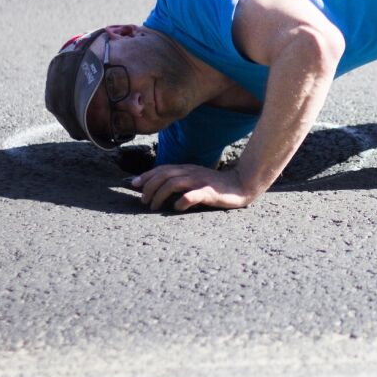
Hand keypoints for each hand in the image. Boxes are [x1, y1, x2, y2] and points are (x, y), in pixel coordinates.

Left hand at [131, 165, 250, 211]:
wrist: (241, 184)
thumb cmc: (216, 185)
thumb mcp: (195, 178)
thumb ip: (180, 180)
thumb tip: (158, 187)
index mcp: (188, 169)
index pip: (162, 168)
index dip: (146, 175)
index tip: (134, 184)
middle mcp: (192, 172)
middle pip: (164, 175)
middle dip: (149, 187)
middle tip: (143, 200)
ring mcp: (200, 181)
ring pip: (173, 183)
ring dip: (159, 195)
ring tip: (153, 206)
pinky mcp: (209, 192)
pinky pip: (192, 196)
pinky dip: (180, 202)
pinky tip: (177, 208)